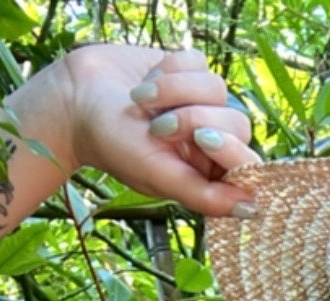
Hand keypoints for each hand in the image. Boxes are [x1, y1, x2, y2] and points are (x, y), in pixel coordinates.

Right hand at [63, 44, 257, 216]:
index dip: (229, 148)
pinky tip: (146, 84)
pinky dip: (169, 70)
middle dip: (194, 118)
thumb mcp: (160, 176)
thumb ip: (206, 196)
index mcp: (206, 173)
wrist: (76, 98)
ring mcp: (200, 103)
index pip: (247, 163)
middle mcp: (208, 140)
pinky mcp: (187, 70)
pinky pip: (197, 62)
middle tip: (158, 127)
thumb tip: (253, 211)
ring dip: (175, 91)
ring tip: (143, 103)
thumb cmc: (114, 145)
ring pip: (217, 88)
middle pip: (237, 122)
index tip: (201, 139)